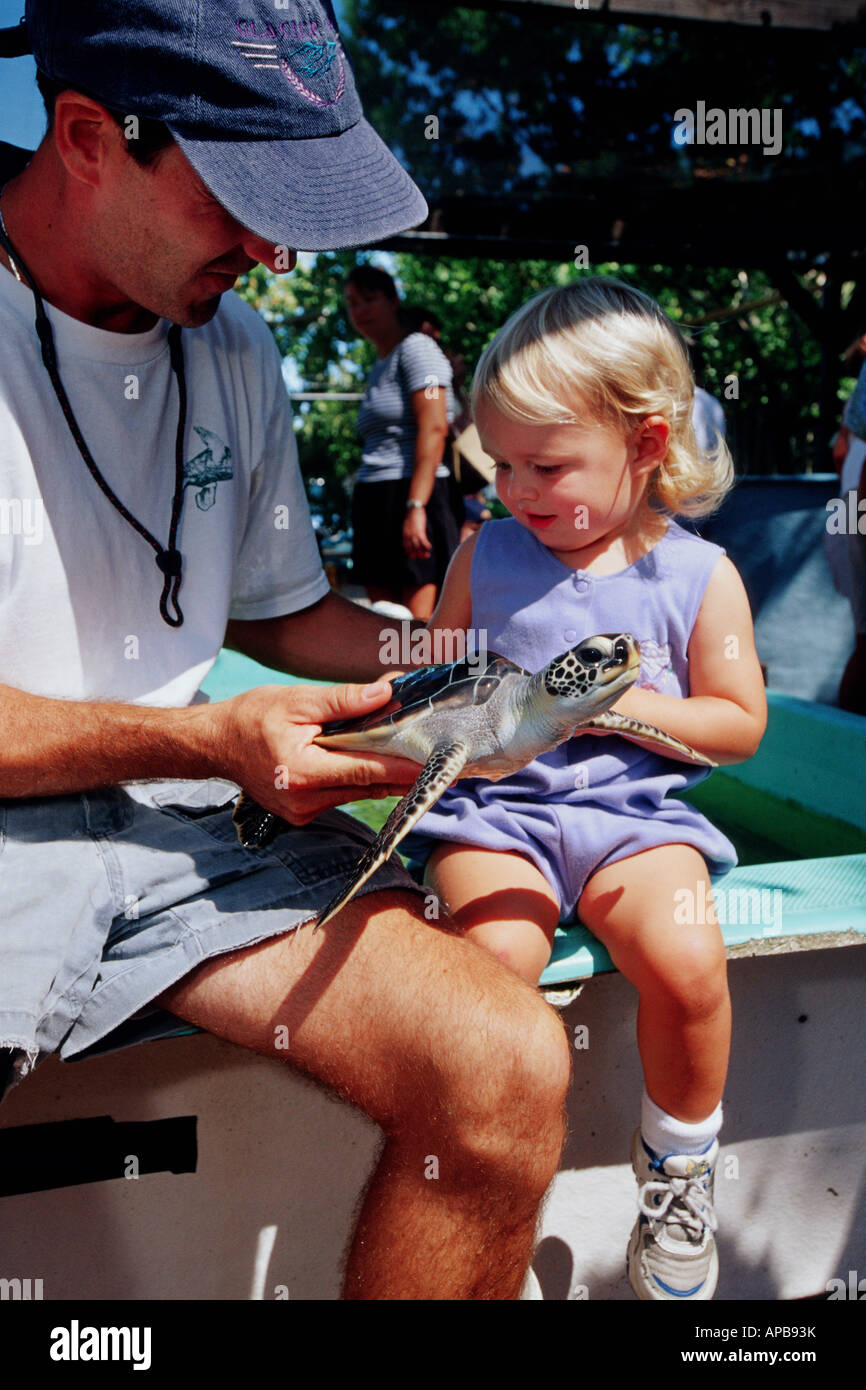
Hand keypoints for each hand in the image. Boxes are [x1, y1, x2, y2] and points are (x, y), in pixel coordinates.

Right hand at [213, 680, 418, 825]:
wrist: (215, 744)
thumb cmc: (251, 717)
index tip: (436, 765)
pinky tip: (380, 763)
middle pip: (367, 786)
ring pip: (358, 793)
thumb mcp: (296, 700)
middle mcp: (304, 800)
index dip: (403, 768)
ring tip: (418, 758)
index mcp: (301, 772)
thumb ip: (342, 700)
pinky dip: (361, 780)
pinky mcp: (303, 813)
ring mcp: (303, 811)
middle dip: (403, 772)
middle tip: (441, 761)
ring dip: (385, 776)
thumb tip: (384, 693)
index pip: (365, 770)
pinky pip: (342, 795)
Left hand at [402, 506, 431, 558]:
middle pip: (412, 549)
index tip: (413, 556)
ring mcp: (414, 535)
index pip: (406, 547)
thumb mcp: (407, 525)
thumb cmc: (411, 516)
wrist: (413, 509)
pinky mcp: (420, 532)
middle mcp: (408, 536)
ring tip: (427, 555)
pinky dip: (426, 546)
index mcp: (404, 534)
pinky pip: (423, 542)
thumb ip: (408, 532)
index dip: (409, 552)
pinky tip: (429, 548)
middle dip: (417, 554)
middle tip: (422, 557)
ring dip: (423, 552)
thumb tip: (411, 537)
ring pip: (418, 547)